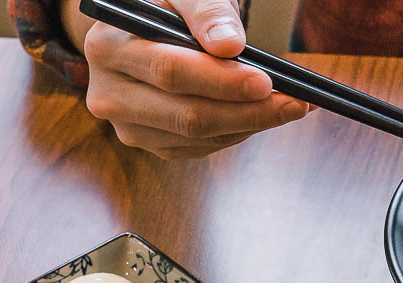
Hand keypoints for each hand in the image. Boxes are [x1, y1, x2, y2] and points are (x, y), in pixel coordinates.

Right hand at [69, 0, 309, 158]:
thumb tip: (231, 45)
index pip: (170, 71)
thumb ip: (207, 12)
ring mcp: (128, 127)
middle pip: (187, 115)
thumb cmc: (166, 8)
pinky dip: (236, 133)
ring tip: (287, 106)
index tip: (266, 81)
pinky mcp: (150, 145)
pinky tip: (257, 115)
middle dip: (248, 111)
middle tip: (294, 103)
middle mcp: (109, 95)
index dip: (222, 81)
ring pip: (198, 138)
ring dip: (249, 124)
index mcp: (108, 48)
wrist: (140, 34)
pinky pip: (200, 148)